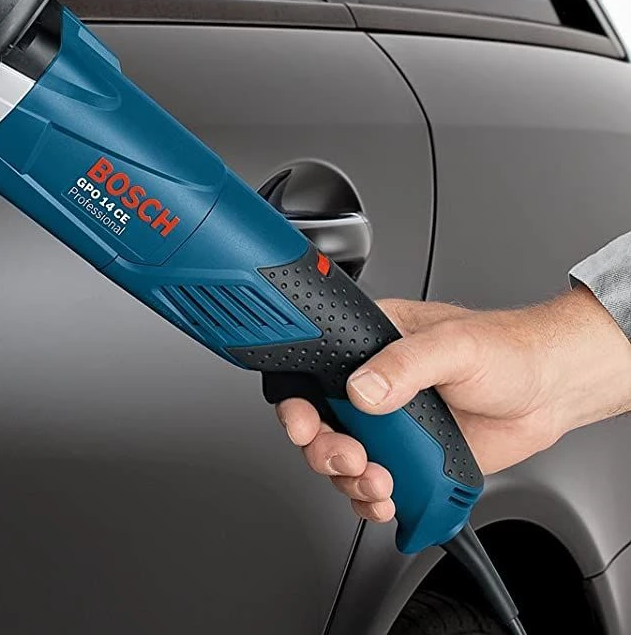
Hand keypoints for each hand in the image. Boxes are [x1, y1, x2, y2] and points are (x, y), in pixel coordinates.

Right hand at [276, 289, 630, 522]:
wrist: (550, 391)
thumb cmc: (508, 351)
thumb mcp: (454, 346)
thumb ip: (405, 364)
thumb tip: (364, 389)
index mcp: (370, 347)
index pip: (312, 374)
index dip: (298, 404)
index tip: (304, 425)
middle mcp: (372, 388)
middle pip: (320, 427)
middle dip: (326, 452)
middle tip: (352, 460)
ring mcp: (390, 428)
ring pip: (343, 464)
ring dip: (352, 483)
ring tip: (380, 484)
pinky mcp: (410, 460)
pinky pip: (374, 488)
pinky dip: (372, 504)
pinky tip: (388, 502)